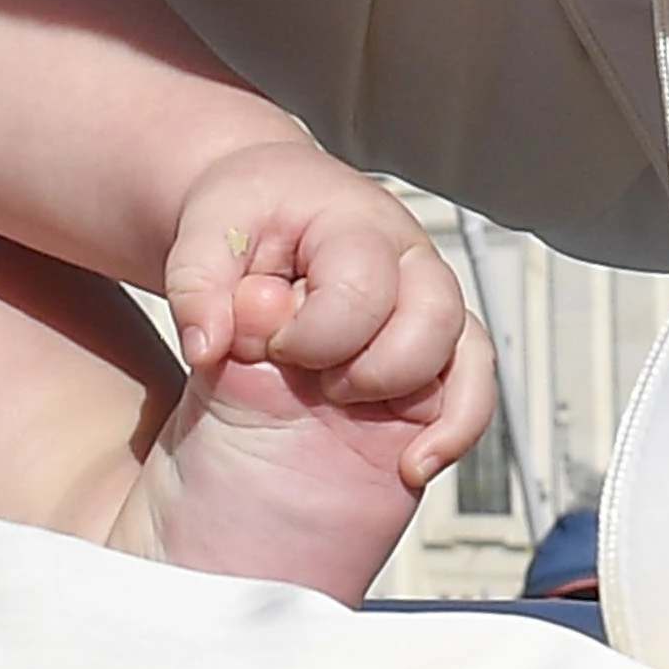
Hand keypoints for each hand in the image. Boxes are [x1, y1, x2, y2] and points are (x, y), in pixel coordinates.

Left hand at [160, 143, 501, 486]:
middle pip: (434, 319)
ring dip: (431, 410)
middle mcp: (406, 263)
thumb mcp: (202, 234)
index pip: (361, 289)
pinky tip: (415, 465)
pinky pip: (471, 387)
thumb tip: (209, 347)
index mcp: (355, 227)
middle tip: (317, 382)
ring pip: (468, 355)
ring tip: (381, 440)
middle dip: (372, 369)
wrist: (267, 204)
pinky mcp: (429, 347)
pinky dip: (456, 430)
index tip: (269, 347)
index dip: (312, 335)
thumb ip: (197, 287)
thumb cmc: (248, 214)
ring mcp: (424, 305)